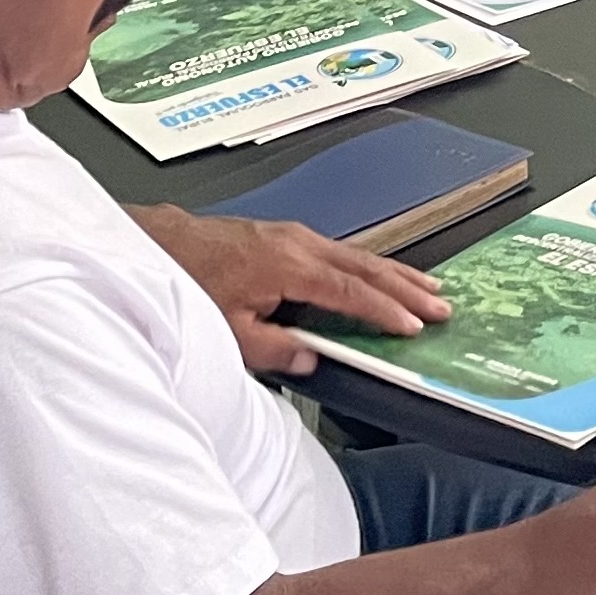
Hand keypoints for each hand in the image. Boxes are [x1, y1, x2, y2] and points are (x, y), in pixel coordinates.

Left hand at [125, 205, 449, 375]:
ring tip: (426, 287)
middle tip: (441, 304)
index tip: (414, 326)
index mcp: (287, 266)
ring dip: (392, 273)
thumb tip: (311, 359)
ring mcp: (291, 235)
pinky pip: (338, 250)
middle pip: (364, 267)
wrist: (154, 243)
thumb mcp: (225, 331)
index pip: (349, 292)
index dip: (385, 311)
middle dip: (406, 287)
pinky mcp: (282, 235)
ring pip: (355, 254)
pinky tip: (375, 274)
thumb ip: (272, 348)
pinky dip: (366, 265)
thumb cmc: (185, 282)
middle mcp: (296, 243)